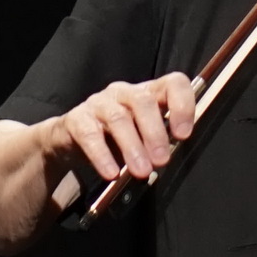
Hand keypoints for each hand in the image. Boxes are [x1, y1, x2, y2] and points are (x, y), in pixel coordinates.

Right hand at [48, 72, 197, 186]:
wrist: (73, 141)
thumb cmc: (117, 139)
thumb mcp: (143, 138)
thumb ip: (160, 143)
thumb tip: (170, 160)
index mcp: (148, 93)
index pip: (173, 84)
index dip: (182, 105)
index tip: (183, 135)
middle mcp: (124, 93)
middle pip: (143, 101)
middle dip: (155, 132)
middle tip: (162, 160)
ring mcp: (99, 103)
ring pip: (118, 118)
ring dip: (132, 147)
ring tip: (141, 171)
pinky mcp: (77, 119)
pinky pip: (90, 135)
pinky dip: (102, 155)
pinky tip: (111, 173)